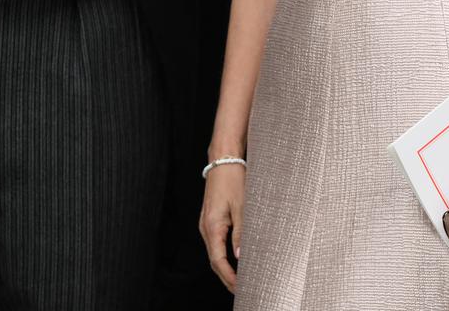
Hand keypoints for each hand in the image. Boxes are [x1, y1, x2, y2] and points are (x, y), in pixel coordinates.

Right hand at [198, 164, 245, 292]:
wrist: (223, 159)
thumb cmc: (233, 179)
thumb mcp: (242, 206)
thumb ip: (241, 232)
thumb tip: (241, 256)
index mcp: (212, 226)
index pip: (218, 261)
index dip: (229, 277)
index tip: (240, 288)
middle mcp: (205, 227)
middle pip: (214, 260)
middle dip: (227, 277)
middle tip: (242, 290)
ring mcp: (206, 223)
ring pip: (214, 252)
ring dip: (226, 267)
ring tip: (240, 279)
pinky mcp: (211, 219)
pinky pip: (215, 243)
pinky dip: (224, 255)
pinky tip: (234, 259)